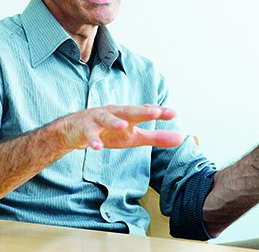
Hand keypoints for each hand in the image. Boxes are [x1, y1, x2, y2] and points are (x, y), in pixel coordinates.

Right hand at [57, 105, 183, 150]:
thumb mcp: (134, 136)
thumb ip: (156, 137)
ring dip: (115, 122)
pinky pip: (89, 135)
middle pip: (129, 111)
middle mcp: (115, 113)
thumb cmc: (110, 132)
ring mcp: (98, 119)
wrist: (76, 130)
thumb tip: (181, 138)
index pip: (146, 111)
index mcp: (128, 114)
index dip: (159, 112)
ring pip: (107, 119)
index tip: (174, 113)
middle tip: (155, 112)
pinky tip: (97, 147)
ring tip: (124, 126)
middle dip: (141, 111)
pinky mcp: (85, 129)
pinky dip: (93, 140)